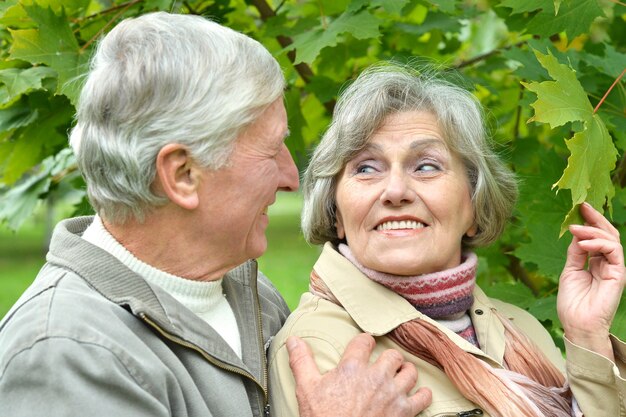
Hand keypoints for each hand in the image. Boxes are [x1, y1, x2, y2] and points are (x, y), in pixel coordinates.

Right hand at [286, 333, 431, 416]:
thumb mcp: (307, 389)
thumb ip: (301, 361)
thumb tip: (293, 340)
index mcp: (352, 367)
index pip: (365, 340)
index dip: (363, 343)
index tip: (362, 348)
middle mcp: (376, 376)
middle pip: (392, 354)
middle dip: (387, 358)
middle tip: (381, 366)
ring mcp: (393, 394)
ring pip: (410, 371)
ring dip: (405, 373)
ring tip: (397, 377)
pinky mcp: (405, 412)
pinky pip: (423, 396)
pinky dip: (422, 395)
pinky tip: (415, 395)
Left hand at [557, 202, 624, 358]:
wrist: (577, 324)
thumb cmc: (572, 303)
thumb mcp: (570, 271)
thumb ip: (576, 252)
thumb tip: (576, 233)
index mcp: (596, 262)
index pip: (597, 236)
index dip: (590, 221)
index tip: (579, 208)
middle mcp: (607, 263)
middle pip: (608, 234)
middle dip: (595, 218)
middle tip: (582, 206)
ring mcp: (615, 268)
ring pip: (611, 239)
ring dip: (592, 230)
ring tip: (575, 228)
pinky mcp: (619, 274)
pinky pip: (613, 251)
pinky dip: (598, 243)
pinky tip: (583, 243)